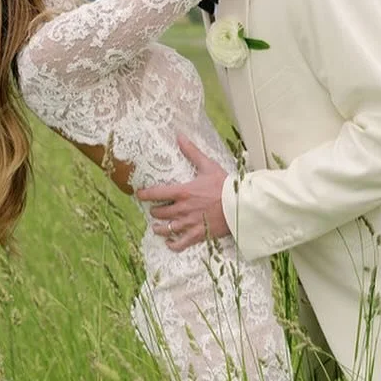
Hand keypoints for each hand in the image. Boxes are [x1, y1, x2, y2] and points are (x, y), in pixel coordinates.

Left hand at [137, 135, 229, 252]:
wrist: (241, 205)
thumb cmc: (226, 185)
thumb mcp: (208, 166)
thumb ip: (192, 152)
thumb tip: (179, 136)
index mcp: (183, 192)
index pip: (156, 193)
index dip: (144, 194)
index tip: (139, 194)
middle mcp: (182, 209)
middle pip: (159, 213)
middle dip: (155, 211)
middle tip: (155, 209)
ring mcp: (189, 223)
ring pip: (165, 229)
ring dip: (159, 228)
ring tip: (157, 226)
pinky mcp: (198, 235)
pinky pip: (179, 244)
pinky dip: (172, 244)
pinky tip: (170, 242)